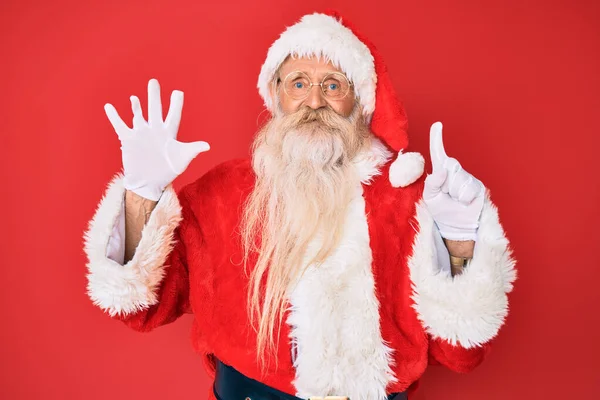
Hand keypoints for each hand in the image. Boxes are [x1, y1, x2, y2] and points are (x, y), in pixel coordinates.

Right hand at [104, 78, 209, 200]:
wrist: (150, 183)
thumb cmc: (168, 171)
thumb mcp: (182, 159)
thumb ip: (193, 149)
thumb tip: (207, 145)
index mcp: (169, 133)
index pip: (173, 116)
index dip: (176, 104)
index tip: (178, 92)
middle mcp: (155, 130)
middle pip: (155, 109)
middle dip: (154, 96)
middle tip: (153, 81)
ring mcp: (141, 134)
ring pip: (138, 115)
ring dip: (136, 106)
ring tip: (135, 98)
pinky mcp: (129, 140)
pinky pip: (120, 125)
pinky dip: (114, 116)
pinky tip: (109, 107)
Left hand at [423, 122, 483, 240]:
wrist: (456, 226)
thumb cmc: (442, 210)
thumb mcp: (430, 198)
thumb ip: (431, 184)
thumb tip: (442, 171)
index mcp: (441, 171)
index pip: (438, 153)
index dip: (436, 138)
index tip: (437, 124)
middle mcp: (455, 171)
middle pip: (450, 166)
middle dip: (445, 184)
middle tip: (446, 195)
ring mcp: (467, 177)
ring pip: (458, 179)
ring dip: (454, 193)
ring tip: (455, 200)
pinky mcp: (477, 186)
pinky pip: (467, 189)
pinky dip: (463, 199)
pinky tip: (464, 203)